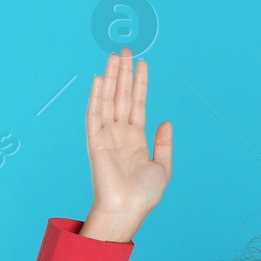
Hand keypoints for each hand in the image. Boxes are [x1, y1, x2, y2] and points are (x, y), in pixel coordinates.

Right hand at [81, 47, 172, 238]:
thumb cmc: (144, 195)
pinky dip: (96, 96)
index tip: (142, 62)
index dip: (140, 82)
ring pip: (108, 99)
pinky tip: (98, 79)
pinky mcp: (96, 142)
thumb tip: (166, 120)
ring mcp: (107, 135)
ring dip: (110, 77)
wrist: (128, 210)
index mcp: (135, 138)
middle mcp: (120, 133)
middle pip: (121, 95)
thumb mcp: (163, 167)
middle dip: (124, 72)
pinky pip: (94, 115)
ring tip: (115, 56)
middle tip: (126, 49)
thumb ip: (164, 143)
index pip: (137, 103)